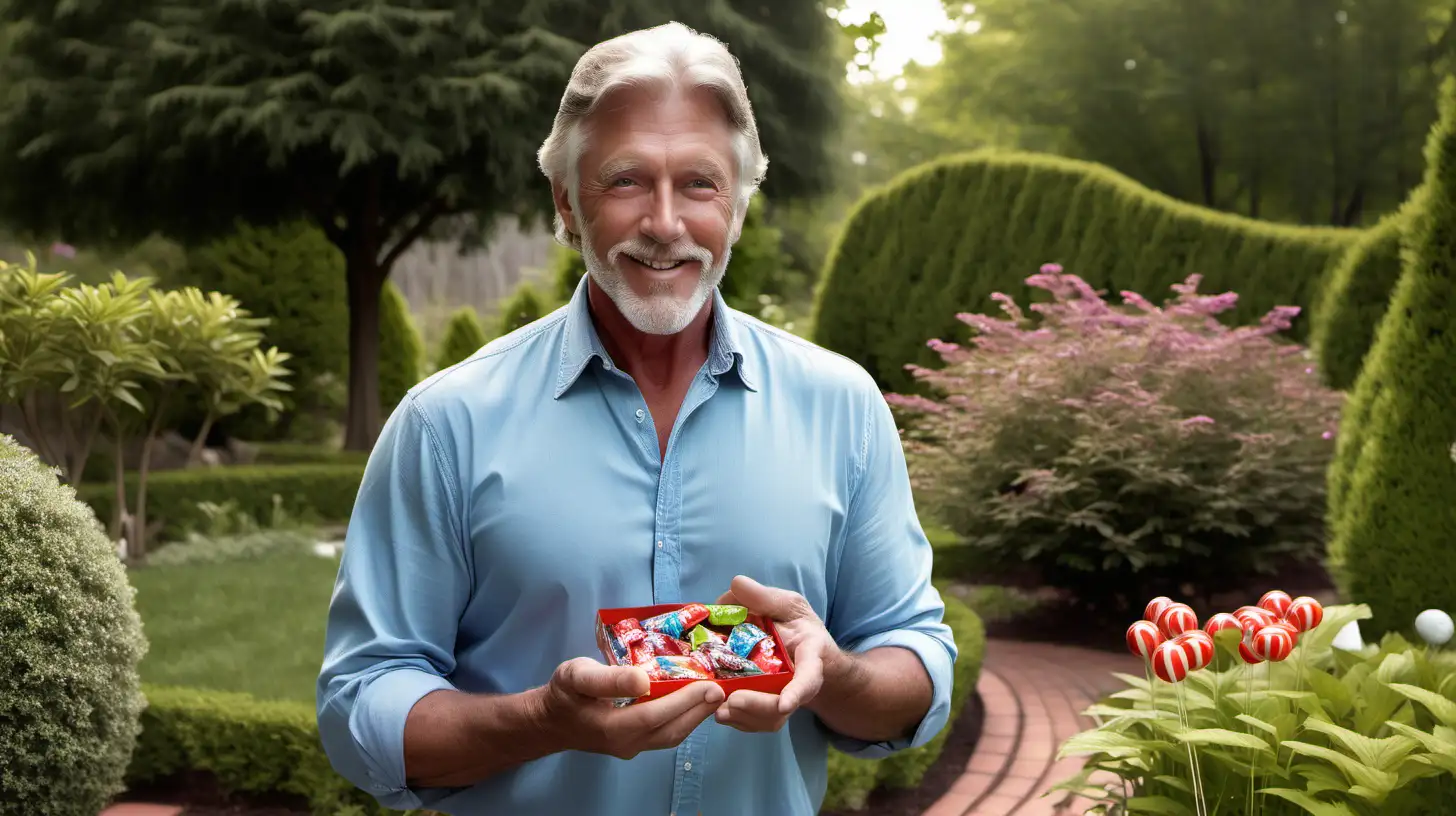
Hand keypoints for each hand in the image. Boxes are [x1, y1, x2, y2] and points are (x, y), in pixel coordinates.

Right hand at [539, 657, 723, 759]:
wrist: (549, 720)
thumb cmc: (563, 694)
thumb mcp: (577, 676)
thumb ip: (609, 679)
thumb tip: (643, 679)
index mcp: (613, 727)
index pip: (656, 716)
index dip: (685, 701)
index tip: (709, 685)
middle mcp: (627, 743)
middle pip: (671, 730)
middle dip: (699, 710)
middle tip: (722, 689)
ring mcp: (632, 747)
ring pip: (671, 735)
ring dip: (696, 717)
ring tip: (715, 696)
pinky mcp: (635, 743)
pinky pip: (665, 734)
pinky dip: (684, 719)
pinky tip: (694, 703)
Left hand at [712, 575, 839, 732]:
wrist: (801, 651)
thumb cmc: (798, 626)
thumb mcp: (788, 604)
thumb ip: (765, 597)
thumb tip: (736, 584)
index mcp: (811, 656)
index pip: (809, 676)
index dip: (798, 691)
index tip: (785, 704)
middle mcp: (800, 684)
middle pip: (782, 706)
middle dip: (758, 707)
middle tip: (732, 701)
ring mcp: (783, 700)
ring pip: (768, 719)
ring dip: (743, 717)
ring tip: (718, 711)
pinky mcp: (767, 710)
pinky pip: (753, 722)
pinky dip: (735, 719)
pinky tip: (715, 710)